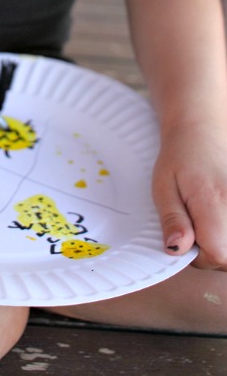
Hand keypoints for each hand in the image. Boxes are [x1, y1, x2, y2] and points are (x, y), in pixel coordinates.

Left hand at [153, 120, 226, 268]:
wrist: (204, 128)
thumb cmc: (181, 155)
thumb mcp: (164, 186)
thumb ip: (173, 220)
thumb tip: (176, 250)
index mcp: (215, 203)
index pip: (217, 255)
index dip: (198, 254)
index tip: (185, 235)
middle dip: (214, 252)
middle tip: (197, 226)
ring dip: (224, 243)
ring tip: (210, 219)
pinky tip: (219, 216)